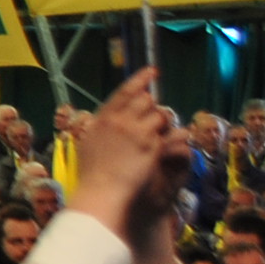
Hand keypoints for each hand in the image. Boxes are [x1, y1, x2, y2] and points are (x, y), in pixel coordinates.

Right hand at [67, 72, 177, 239]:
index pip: (125, 91)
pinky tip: (173, 143)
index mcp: (103, 118)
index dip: (140, 79)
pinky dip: (175, 137)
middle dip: (152, 108)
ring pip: (160, 116)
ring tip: (158, 137)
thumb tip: (109, 119)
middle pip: (146, 100)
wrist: (102, 191)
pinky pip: (171, 134)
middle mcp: (121, 120)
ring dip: (163, 124)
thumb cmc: (91, 173)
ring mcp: (137, 132)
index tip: (152, 72)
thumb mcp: (89, 143)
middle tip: (152, 121)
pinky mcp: (153, 146)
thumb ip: (102, 127)